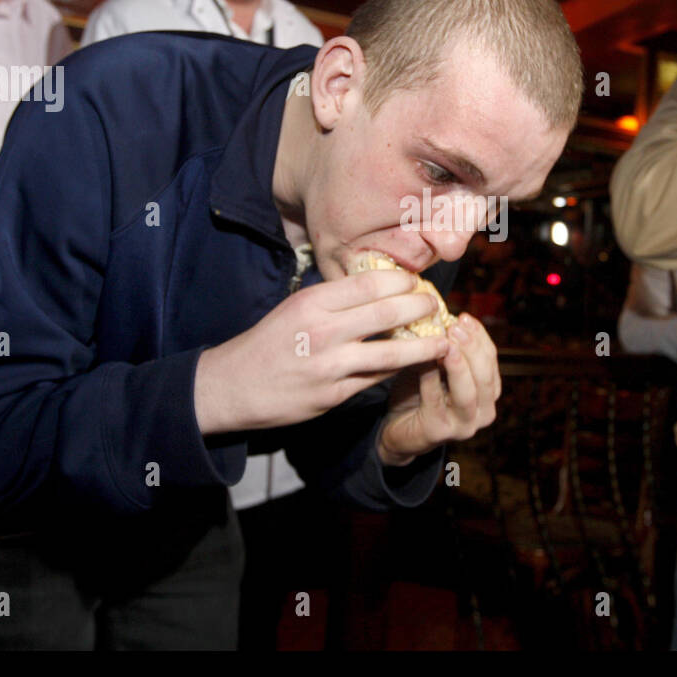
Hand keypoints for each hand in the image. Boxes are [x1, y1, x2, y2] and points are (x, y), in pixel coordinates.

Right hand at [194, 269, 449, 434]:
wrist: (232, 386)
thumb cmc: (269, 341)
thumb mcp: (295, 307)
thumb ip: (335, 300)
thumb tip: (380, 288)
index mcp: (313, 302)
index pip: (370, 283)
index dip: (402, 281)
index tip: (418, 282)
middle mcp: (323, 331)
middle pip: (388, 312)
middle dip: (421, 307)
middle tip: (438, 305)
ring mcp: (330, 366)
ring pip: (391, 352)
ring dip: (423, 346)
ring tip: (444, 341)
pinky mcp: (333, 395)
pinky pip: (376, 379)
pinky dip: (399, 371)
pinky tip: (414, 365)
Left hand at [377, 313, 501, 464]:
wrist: (398, 430)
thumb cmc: (419, 393)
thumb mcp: (437, 366)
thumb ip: (446, 347)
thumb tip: (444, 315)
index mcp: (488, 393)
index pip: (491, 360)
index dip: (480, 337)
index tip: (464, 316)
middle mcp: (483, 412)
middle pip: (485, 377)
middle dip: (472, 349)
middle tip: (456, 326)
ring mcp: (463, 426)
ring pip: (468, 393)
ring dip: (458, 366)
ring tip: (448, 344)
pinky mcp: (439, 432)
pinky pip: (435, 401)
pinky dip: (431, 379)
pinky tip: (424, 361)